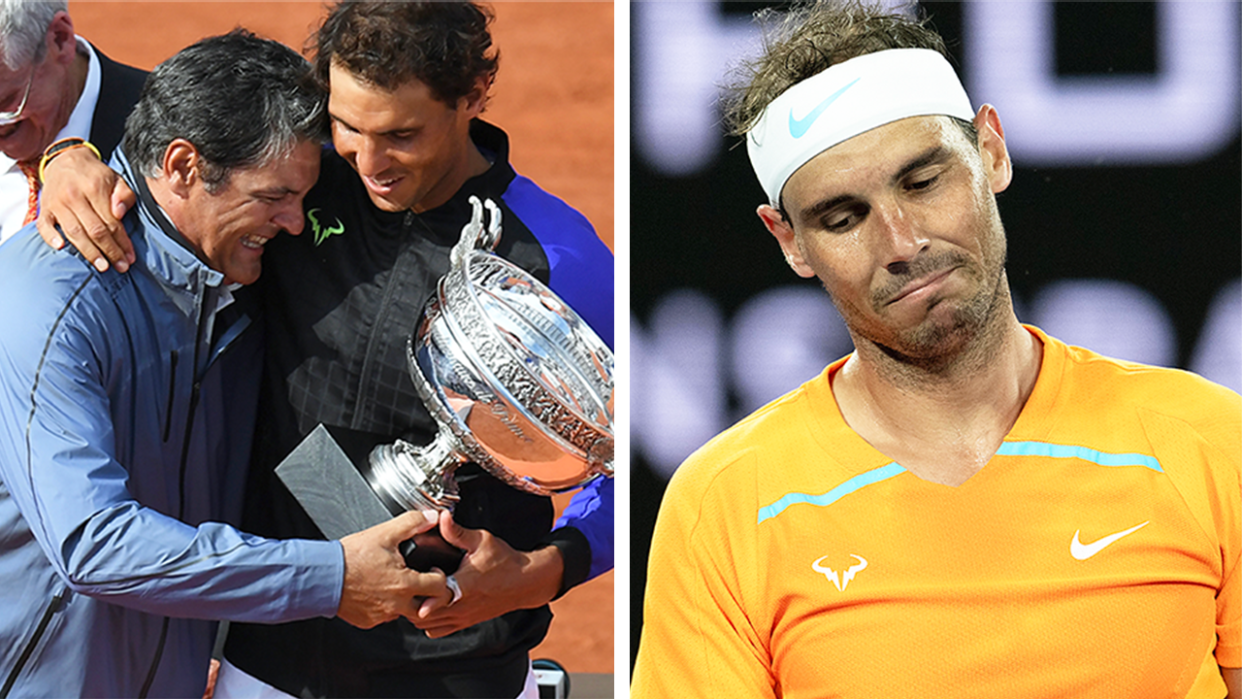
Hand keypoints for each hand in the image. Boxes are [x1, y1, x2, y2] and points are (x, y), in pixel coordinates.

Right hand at [36, 147, 136, 272]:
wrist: (66, 160)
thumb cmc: (96, 175)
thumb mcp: (117, 179)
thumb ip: (124, 196)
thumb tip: (120, 214)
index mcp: (95, 189)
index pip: (111, 222)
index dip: (122, 242)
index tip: (131, 257)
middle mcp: (74, 196)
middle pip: (94, 231)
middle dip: (110, 251)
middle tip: (121, 267)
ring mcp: (57, 203)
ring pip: (73, 232)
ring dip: (89, 252)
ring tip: (102, 266)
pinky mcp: (44, 208)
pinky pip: (44, 225)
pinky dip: (51, 237)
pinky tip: (61, 247)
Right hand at [337, 510, 448, 628]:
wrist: (322, 576)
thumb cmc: (350, 558)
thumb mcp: (384, 533)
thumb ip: (412, 523)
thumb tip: (431, 517)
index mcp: (405, 584)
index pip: (440, 588)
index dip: (440, 576)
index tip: (432, 569)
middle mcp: (396, 604)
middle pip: (427, 607)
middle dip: (428, 594)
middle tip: (420, 580)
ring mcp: (382, 615)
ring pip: (405, 613)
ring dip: (406, 600)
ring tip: (397, 583)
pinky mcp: (368, 621)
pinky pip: (385, 616)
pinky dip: (386, 606)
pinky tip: (379, 591)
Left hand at [414, 510, 563, 637]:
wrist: (524, 581)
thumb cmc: (504, 561)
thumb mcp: (481, 540)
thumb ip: (458, 532)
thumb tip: (442, 517)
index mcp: (463, 586)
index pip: (433, 597)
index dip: (422, 586)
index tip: (426, 573)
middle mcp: (460, 606)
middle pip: (420, 614)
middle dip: (413, 599)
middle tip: (415, 582)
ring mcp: (461, 618)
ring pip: (425, 625)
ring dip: (417, 611)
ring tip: (419, 593)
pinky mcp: (464, 623)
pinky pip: (437, 630)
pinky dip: (428, 622)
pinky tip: (430, 605)